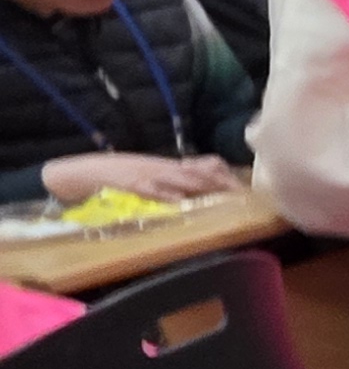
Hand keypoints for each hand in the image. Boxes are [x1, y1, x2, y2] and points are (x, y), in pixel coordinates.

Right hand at [42, 151, 240, 203]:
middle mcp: (162, 169)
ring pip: (178, 178)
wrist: (85, 172)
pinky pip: (150, 190)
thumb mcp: (153, 175)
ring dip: (200, 185)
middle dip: (219, 183)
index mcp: (169, 167)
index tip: (244, 188)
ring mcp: (147, 176)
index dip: (223, 176)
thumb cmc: (121, 176)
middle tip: (241, 194)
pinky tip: (179, 201)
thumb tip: (203, 188)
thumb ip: (177, 181)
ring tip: (220, 193)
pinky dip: (165, 195)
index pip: (202, 167)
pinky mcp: (131, 184)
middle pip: (197, 173)